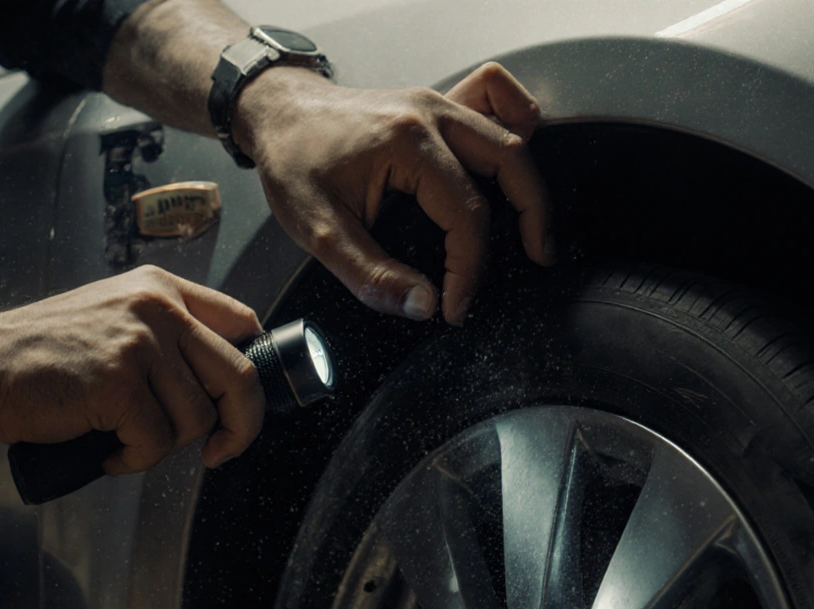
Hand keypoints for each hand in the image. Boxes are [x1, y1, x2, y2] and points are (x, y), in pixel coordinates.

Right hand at [0, 266, 264, 472]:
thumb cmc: (44, 353)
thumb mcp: (115, 318)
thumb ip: (166, 337)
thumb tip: (221, 387)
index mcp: (162, 289)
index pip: (242, 323)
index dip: (254, 373)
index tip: (241, 407)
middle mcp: (158, 308)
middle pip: (240, 376)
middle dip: (241, 426)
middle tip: (220, 451)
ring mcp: (139, 343)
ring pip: (196, 419)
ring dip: (165, 447)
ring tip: (126, 442)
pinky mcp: (118, 382)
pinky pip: (157, 443)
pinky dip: (134, 461)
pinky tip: (107, 452)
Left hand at [233, 62, 553, 325]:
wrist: (277, 112)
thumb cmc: (293, 161)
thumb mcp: (318, 231)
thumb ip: (371, 275)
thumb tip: (423, 305)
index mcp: (406, 143)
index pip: (466, 214)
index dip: (468, 270)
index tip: (455, 305)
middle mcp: (431, 114)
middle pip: (511, 162)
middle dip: (531, 218)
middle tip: (535, 260)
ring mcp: (439, 103)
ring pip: (513, 133)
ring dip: (529, 182)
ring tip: (535, 229)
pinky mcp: (439, 103)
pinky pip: (497, 98)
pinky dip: (516, 125)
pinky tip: (511, 166)